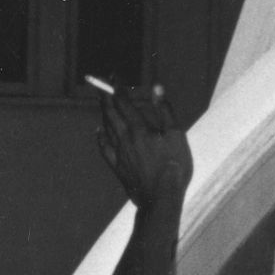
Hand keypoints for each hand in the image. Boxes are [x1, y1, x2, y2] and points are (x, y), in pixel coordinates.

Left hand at [91, 82, 192, 211]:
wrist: (160, 197)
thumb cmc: (173, 166)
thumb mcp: (176, 135)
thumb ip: (165, 110)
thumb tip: (157, 88)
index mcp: (139, 128)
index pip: (123, 102)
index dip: (117, 87)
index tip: (114, 76)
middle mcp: (124, 138)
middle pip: (110, 112)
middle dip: (105, 96)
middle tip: (101, 85)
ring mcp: (119, 153)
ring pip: (106, 128)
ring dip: (103, 113)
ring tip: (102, 103)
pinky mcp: (117, 166)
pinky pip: (104, 148)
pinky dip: (100, 137)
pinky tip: (98, 132)